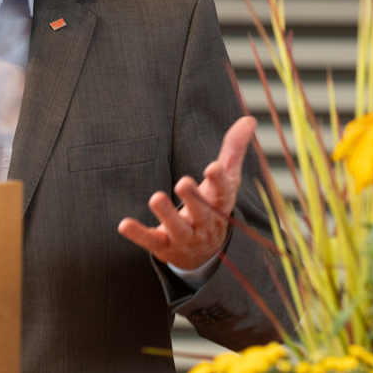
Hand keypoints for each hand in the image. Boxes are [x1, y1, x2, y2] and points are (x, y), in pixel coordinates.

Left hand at [118, 116, 255, 269]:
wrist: (204, 253)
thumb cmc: (213, 205)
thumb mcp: (226, 180)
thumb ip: (234, 149)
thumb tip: (249, 119)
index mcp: (221, 205)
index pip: (223, 193)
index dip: (218, 181)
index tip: (212, 167)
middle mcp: (205, 224)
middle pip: (201, 212)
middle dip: (192, 198)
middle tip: (182, 182)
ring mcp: (185, 237)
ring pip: (177, 228)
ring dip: (166, 214)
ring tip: (155, 198)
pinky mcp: (165, 246)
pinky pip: (151, 241)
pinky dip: (138, 234)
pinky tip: (124, 224)